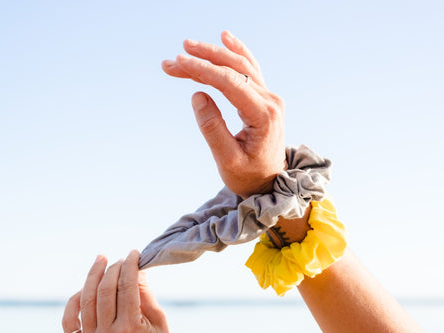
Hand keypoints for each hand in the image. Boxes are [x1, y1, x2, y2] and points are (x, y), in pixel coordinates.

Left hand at [62, 250, 174, 332]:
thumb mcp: (159, 320)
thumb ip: (145, 293)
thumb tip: (135, 268)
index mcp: (131, 328)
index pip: (127, 286)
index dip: (129, 265)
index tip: (132, 253)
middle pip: (105, 290)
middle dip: (112, 269)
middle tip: (117, 259)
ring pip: (86, 301)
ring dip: (92, 278)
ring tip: (99, 262)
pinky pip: (69, 322)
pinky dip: (74, 302)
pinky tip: (83, 289)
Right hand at [162, 30, 285, 197]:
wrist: (270, 182)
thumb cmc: (248, 176)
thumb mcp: (227, 160)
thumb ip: (213, 128)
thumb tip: (197, 95)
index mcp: (263, 115)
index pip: (230, 83)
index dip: (202, 70)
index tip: (177, 63)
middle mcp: (270, 101)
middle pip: (234, 69)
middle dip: (203, 60)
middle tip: (173, 59)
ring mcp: (270, 98)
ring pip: (240, 67)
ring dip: (214, 55)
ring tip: (187, 47)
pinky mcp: (264, 99)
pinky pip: (250, 70)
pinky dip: (237, 53)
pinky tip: (226, 38)